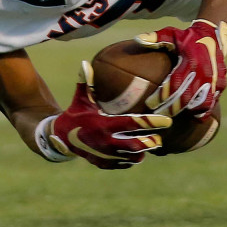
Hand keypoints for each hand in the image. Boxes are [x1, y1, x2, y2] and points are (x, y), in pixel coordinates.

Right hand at [44, 65, 171, 169]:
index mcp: (104, 124)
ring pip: (131, 157)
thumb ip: (85, 81)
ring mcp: (105, 155)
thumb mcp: (80, 98)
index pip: (133, 123)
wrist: (59, 139)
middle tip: (160, 138)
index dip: (151, 122)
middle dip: (150, 142)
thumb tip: (85, 62)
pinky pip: (122, 164)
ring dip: (142, 151)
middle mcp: (106, 142)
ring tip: (152, 145)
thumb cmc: (75, 114)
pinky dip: (131, 160)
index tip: (167, 121)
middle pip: (135, 145)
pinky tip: (137, 154)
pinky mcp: (103, 163)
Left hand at [134, 19, 226, 118]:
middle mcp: (204, 73)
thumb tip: (138, 40)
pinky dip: (201, 111)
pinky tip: (190, 114)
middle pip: (185, 99)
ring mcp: (214, 80)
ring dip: (187, 112)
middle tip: (158, 114)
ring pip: (201, 105)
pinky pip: (211, 103)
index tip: (149, 103)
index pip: (174, 85)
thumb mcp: (171, 34)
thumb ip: (155, 38)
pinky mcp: (220, 84)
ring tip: (174, 115)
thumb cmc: (186, 37)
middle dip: (170, 109)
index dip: (161, 97)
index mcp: (191, 62)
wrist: (212, 33)